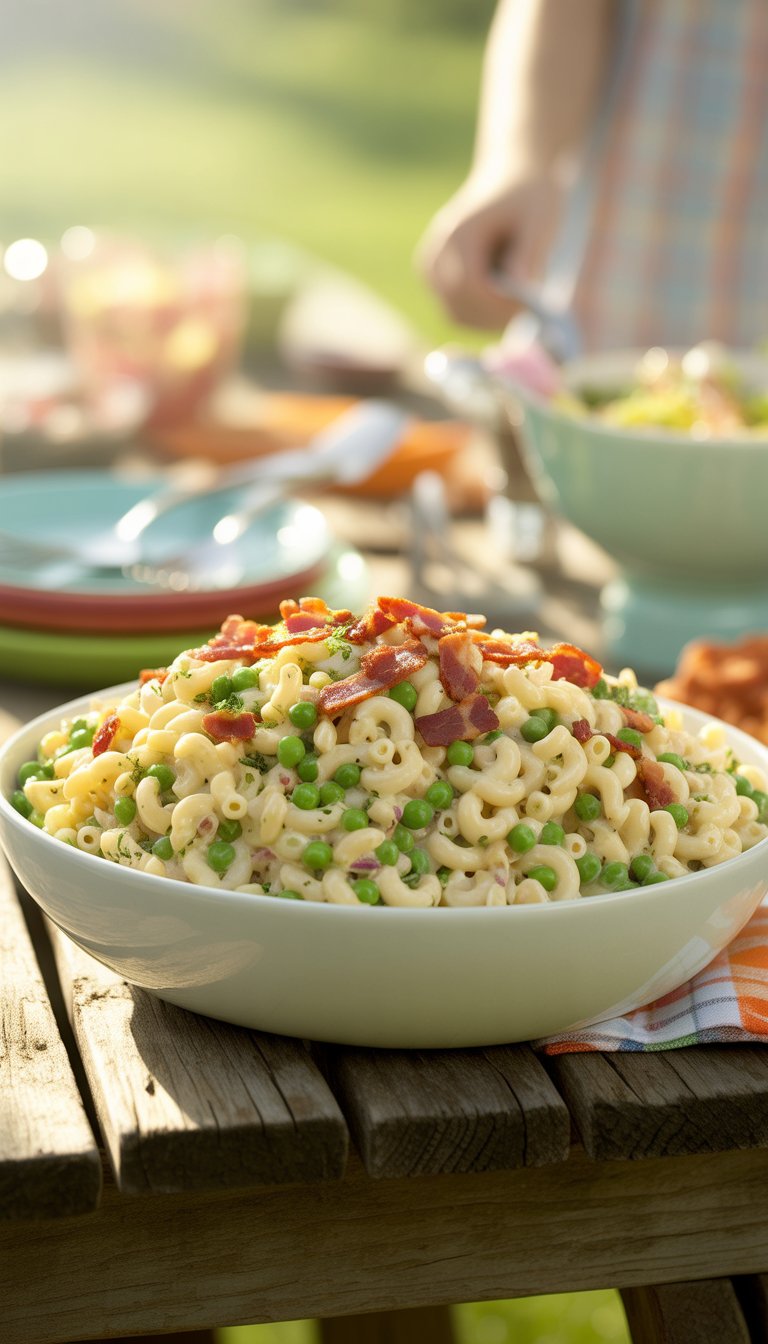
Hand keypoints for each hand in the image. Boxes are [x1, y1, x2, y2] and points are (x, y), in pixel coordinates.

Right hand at [417, 170, 565, 329]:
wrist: (510, 179)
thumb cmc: (530, 196)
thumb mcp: (541, 218)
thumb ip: (530, 252)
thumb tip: (521, 288)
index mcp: (457, 234)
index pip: (469, 288)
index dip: (499, 305)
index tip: (531, 305)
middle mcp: (435, 252)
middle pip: (458, 307)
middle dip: (495, 317)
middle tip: (529, 310)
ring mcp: (430, 267)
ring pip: (455, 315)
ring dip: (488, 318)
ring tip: (517, 299)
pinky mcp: (434, 277)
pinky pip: (455, 310)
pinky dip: (480, 312)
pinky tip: (502, 295)